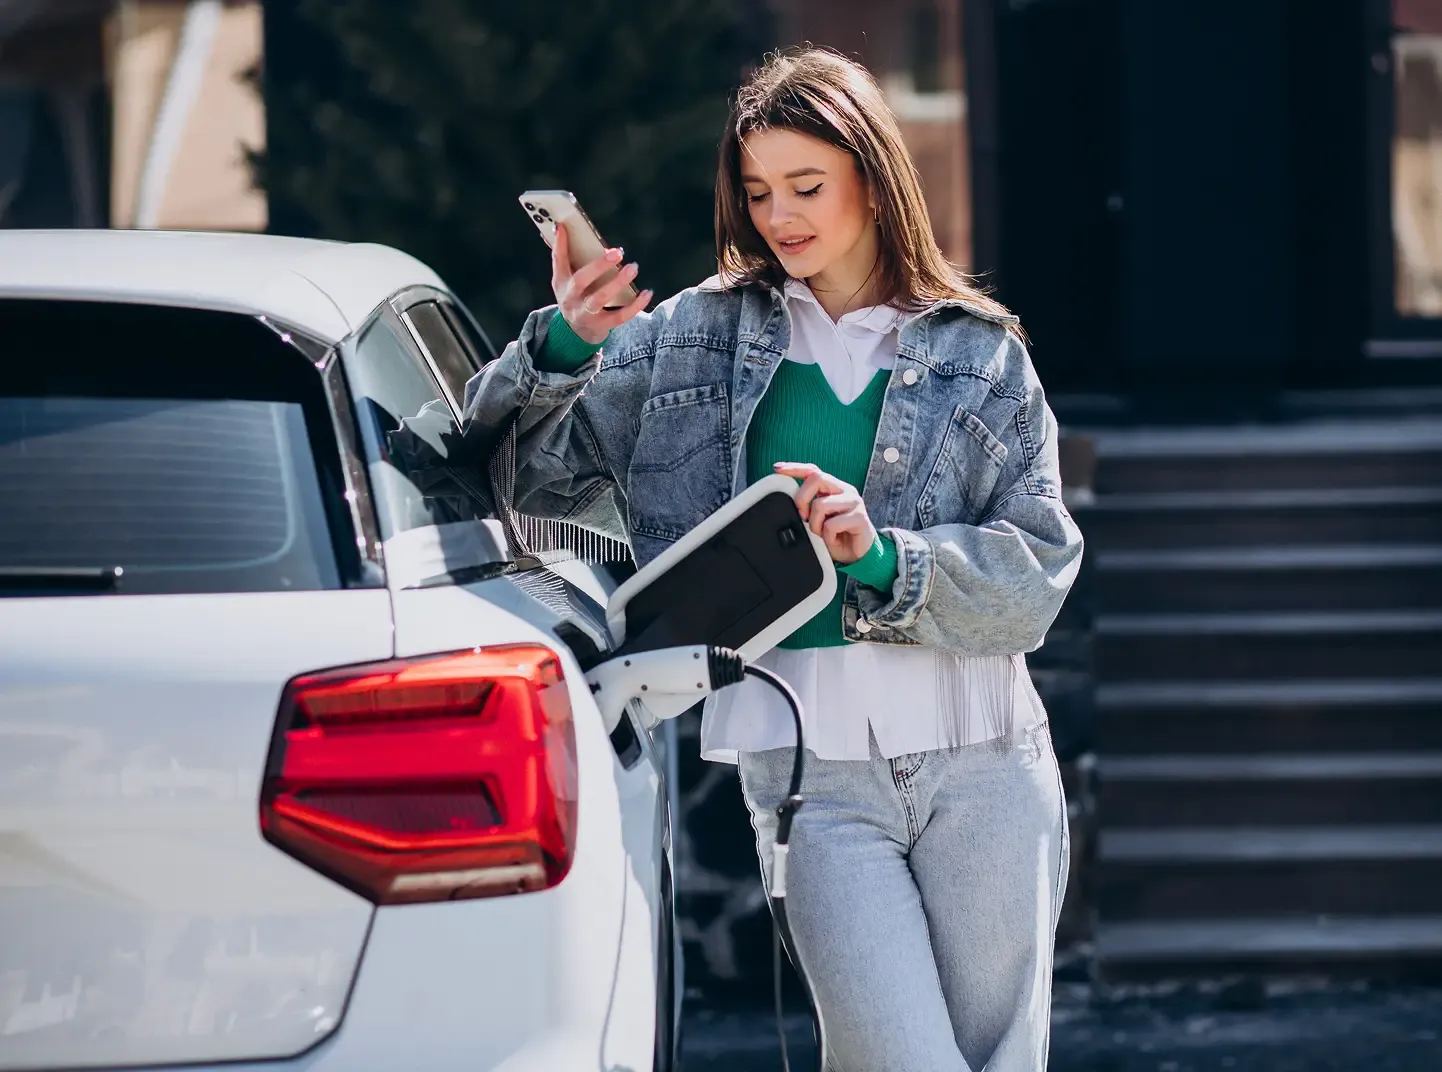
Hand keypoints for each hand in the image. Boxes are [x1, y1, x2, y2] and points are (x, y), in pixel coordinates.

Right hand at [551, 222, 651, 344]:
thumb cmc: (576, 296)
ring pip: (600, 298)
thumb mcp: (566, 279)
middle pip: (581, 280)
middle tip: (617, 252)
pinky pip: (620, 316)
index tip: (563, 226)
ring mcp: (585, 314)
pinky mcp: (602, 325)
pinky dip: (635, 305)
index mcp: (561, 282)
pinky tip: (647, 293)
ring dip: (617, 283)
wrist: (576, 332)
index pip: (558, 260)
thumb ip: (566, 256)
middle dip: (598, 266)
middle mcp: (570, 298)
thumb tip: (561, 227)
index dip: (559, 244)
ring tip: (633, 268)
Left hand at [773, 462, 878, 565]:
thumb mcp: (817, 519)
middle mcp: (845, 490)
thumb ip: (807, 508)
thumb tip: (788, 504)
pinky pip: (832, 525)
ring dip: (815, 525)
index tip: (778, 469)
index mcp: (833, 488)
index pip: (813, 471)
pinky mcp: (859, 517)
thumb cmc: (837, 536)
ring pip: (821, 505)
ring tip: (821, 534)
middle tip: (803, 517)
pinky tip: (833, 540)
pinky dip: (827, 536)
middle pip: (817, 479)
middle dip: (802, 498)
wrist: (858, 554)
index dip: (795, 468)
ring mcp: (854, 502)